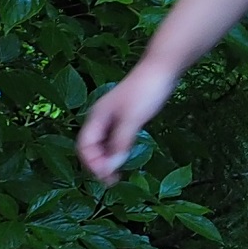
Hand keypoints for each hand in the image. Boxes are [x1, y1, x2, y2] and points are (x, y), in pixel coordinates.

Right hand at [78, 61, 178, 182]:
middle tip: (112, 181)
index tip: (106, 177)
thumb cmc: (146, 91)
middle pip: (91, 146)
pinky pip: (115, 137)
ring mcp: (113, 116)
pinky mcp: (126, 115)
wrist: (162, 67)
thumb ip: (121, 142)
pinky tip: (125, 157)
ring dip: (107, 158)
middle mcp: (101, 117)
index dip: (92, 164)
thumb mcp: (132, 119)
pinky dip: (117, 149)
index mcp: (96, 116)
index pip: (84, 146)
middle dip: (98, 164)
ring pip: (103, 143)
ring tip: (116, 174)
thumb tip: (111, 166)